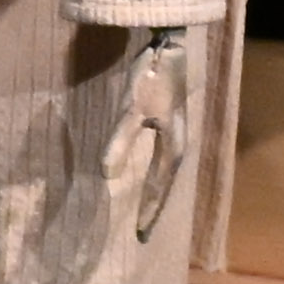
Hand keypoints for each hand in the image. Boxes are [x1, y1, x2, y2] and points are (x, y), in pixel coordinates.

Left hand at [106, 23, 194, 245]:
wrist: (171, 47)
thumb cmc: (152, 78)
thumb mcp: (133, 109)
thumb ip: (121, 140)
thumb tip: (105, 175)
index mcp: (173, 148)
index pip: (157, 189)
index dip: (148, 212)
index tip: (140, 236)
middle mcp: (178, 147)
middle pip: (164, 187)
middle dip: (154, 209)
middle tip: (143, 234)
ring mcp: (176, 136)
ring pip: (165, 176)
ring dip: (156, 195)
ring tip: (146, 213)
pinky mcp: (169, 126)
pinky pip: (162, 163)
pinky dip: (156, 178)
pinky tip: (149, 179)